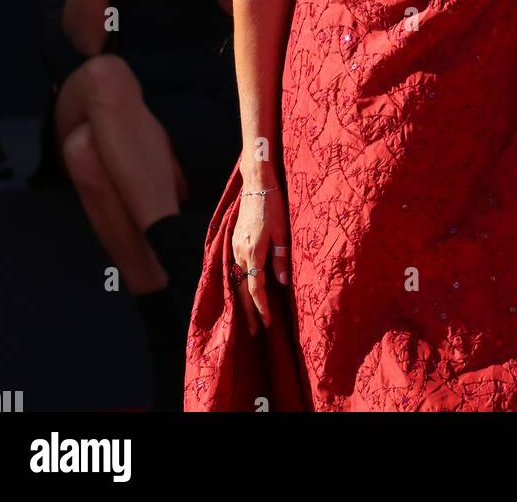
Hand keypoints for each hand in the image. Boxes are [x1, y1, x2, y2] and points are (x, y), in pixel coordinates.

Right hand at [231, 186, 291, 335]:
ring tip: (249, 317)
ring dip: (242, 299)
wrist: (257, 185)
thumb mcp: (282, 232)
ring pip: (237, 280)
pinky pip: (235, 269)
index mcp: (253, 251)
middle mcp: (240, 252)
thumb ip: (280, 259)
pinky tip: (243, 291)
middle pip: (242, 289)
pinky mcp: (234, 242)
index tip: (267, 322)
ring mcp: (234, 247)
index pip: (255, 287)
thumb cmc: (273, 206)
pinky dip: (239, 284)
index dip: (261, 307)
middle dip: (248, 311)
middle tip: (254, 331)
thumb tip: (281, 284)